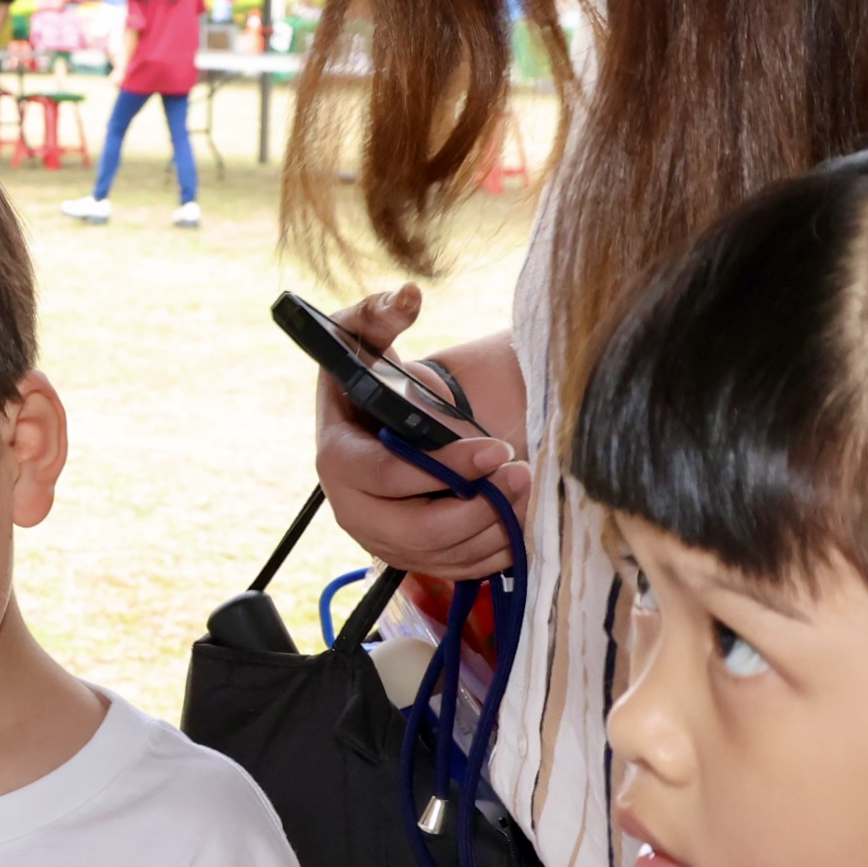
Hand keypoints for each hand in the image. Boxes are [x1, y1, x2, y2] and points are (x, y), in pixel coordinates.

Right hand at [314, 288, 528, 579]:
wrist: (377, 419)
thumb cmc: (369, 373)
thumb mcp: (364, 334)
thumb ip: (380, 312)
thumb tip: (408, 296)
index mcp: (337, 458)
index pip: (385, 476)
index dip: (443, 469)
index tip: (496, 449)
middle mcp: (350, 508)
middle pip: (414, 529)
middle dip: (475, 508)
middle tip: (523, 473)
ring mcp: (379, 538)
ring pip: (439, 554)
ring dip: (491, 529)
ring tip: (530, 490)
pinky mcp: (409, 557)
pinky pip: (454, 570)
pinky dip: (492, 553)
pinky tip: (521, 518)